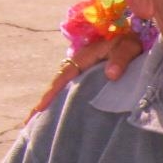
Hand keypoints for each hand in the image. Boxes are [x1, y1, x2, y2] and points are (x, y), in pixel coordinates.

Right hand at [28, 29, 145, 118]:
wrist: (133, 38)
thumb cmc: (130, 42)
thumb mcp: (128, 47)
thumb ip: (121, 59)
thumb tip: (111, 75)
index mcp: (84, 58)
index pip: (63, 77)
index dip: (52, 93)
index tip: (40, 108)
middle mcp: (79, 66)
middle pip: (58, 86)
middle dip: (44, 103)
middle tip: (29, 122)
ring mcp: (82, 73)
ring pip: (64, 90)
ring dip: (52, 105)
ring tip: (39, 124)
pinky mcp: (89, 80)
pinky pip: (73, 92)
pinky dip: (64, 103)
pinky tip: (60, 116)